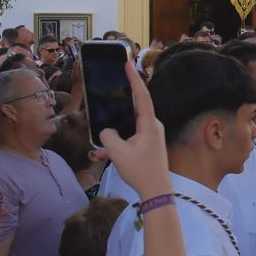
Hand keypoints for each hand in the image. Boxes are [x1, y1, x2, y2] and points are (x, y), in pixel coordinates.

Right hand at [94, 60, 168, 201]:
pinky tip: (100, 154)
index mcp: (149, 124)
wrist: (156, 192)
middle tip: (113, 84)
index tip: (128, 63)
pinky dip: (116, 144)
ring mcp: (150, 136)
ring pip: (128, 126)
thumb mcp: (118, 153)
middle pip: (135, 107)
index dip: (134, 79)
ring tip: (100, 130)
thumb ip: (107, 137)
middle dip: (122, 99)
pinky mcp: (146, 146)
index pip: (142, 95)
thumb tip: (106, 132)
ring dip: (114, 129)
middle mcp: (152, 127)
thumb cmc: (141, 171)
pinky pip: (128, 139)